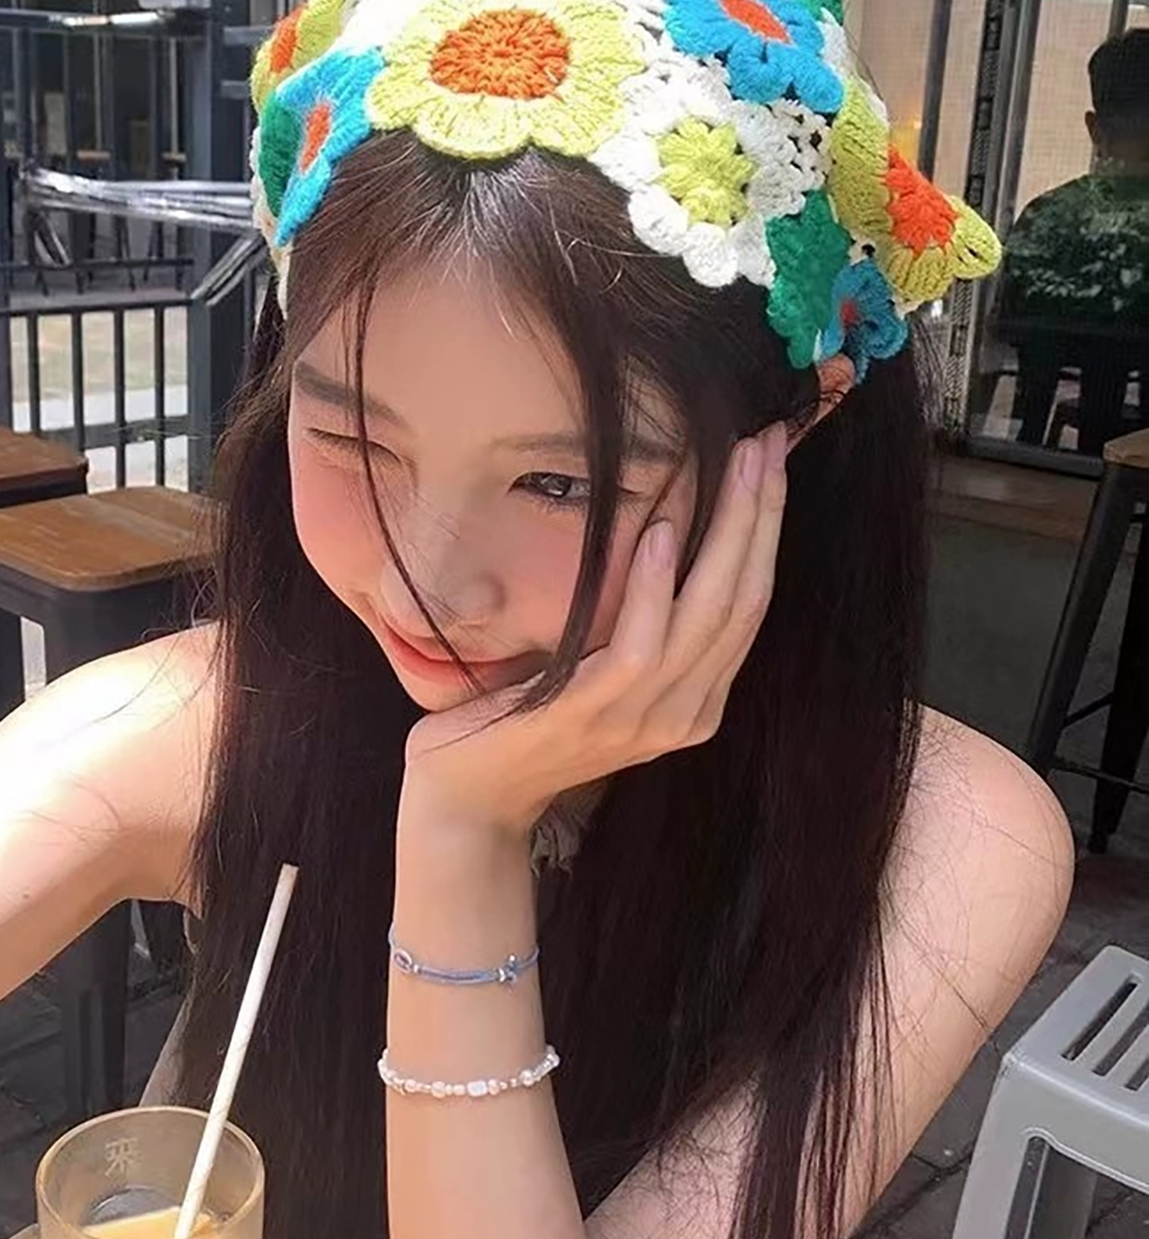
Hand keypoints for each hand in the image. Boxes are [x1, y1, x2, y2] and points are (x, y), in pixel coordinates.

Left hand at [402, 421, 788, 836]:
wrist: (468, 796)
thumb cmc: (525, 722)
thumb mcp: (598, 672)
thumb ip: (639, 628)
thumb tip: (658, 537)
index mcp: (695, 700)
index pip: (750, 603)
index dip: (765, 528)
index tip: (770, 458)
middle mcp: (684, 713)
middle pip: (743, 600)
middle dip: (761, 515)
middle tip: (769, 442)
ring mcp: (642, 719)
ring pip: (707, 615)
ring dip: (727, 532)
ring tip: (737, 464)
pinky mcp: (592, 715)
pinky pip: (638, 646)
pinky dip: (651, 587)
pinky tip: (660, 533)